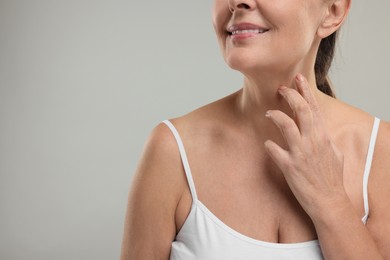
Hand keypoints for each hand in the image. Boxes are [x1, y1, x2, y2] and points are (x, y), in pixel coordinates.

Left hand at [264, 74, 345, 218]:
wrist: (329, 202)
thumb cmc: (331, 179)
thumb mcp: (335, 154)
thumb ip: (325, 140)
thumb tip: (320, 132)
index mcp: (323, 137)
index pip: (314, 108)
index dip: (305, 90)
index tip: (297, 78)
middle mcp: (313, 141)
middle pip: (301, 109)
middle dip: (290, 95)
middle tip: (280, 88)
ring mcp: (301, 153)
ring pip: (287, 125)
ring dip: (276, 115)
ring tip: (269, 112)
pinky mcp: (290, 166)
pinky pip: (274, 150)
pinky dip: (268, 145)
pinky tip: (267, 145)